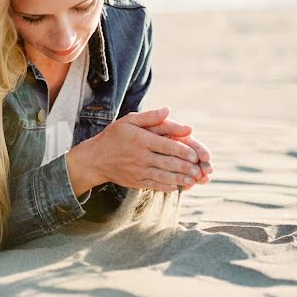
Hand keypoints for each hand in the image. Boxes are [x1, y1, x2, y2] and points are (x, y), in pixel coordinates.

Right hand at [77, 107, 204, 192]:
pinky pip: (155, 185)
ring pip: (164, 176)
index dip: (184, 151)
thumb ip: (150, 117)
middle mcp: (141, 157)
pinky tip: (178, 186)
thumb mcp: (129, 121)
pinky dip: (169, 186)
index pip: (167, 146)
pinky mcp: (136, 182)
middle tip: (200, 169)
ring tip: (194, 179)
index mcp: (141, 140)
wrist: (96, 159)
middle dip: (187, 167)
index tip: (196, 155)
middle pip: (169, 163)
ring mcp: (138, 171)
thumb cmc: (114, 136)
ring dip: (181, 179)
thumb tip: (169, 110)